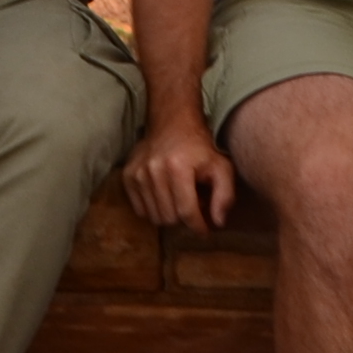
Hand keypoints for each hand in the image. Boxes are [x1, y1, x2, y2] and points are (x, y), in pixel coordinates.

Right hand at [123, 116, 244, 232]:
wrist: (173, 122)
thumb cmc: (200, 148)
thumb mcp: (221, 166)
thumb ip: (225, 195)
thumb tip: (218, 223)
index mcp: (178, 168)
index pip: (186, 211)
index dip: (198, 227)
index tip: (205, 230)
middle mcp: (154, 170)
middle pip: (170, 218)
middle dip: (184, 218)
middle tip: (193, 204)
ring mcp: (138, 173)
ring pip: (155, 217)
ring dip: (169, 214)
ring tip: (179, 198)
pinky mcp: (127, 176)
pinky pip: (140, 210)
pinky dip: (154, 209)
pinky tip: (164, 195)